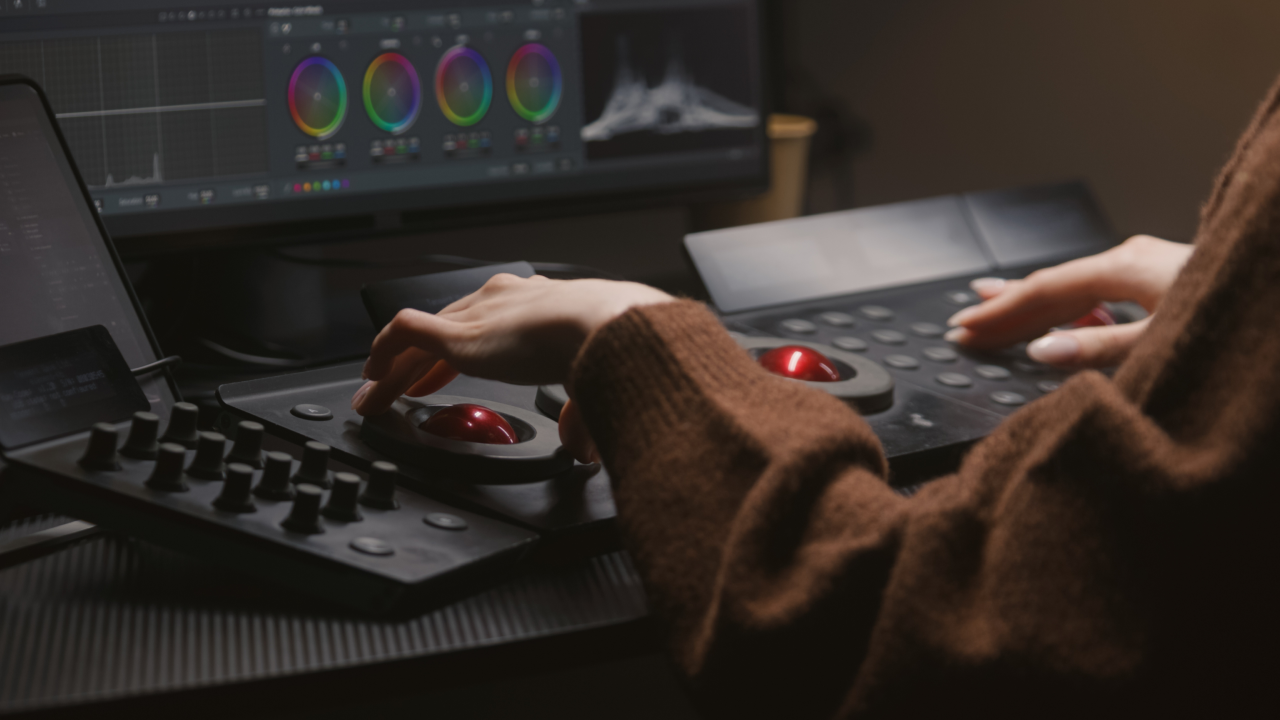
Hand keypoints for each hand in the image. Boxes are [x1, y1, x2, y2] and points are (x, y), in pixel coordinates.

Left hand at [350, 274, 673, 460]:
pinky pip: (405, 334)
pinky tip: (374, 377)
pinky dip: (385, 353)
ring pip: (421, 336)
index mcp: (539, 307)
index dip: (462, 352)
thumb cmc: (614, 345)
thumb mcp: (593, 381)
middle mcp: (504, 302)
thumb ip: (579, 414)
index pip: (485, 324)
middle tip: (404, 389)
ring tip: (375, 395)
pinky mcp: (458, 331)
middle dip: (422, 361)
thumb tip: (582, 448)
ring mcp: (478, 313)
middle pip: (447, 328)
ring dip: (395, 367)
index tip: (447, 374)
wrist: (607, 326)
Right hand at [945, 235, 1192, 367]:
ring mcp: (1148, 265)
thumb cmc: (1237, 322)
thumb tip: (1042, 351)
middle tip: (963, 324)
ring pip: (1074, 285)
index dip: (1000, 314)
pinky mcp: (1162, 278)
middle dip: (1005, 305)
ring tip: (992, 304)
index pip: (1044, 292)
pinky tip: (1056, 315)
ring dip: (1032, 302)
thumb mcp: (1165, 342)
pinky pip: (1097, 291)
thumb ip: (1100, 348)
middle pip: (1052, 284)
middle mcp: (1132, 258)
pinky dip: (1066, 305)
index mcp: (1127, 267)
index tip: (964, 330)